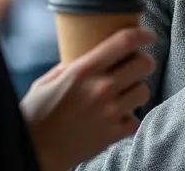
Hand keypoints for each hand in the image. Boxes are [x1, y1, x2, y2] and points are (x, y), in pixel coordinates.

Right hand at [21, 27, 156, 170]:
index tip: (148, 35)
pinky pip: (135, 119)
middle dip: (144, 61)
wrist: (36, 151)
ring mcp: (110, 112)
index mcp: (84, 70)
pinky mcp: (113, 134)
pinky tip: (118, 116)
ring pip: (144, 90)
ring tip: (125, 92)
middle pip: (144, 64)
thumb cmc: (36, 114)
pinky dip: (129, 117)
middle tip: (137, 64)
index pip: (124, 42)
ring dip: (137, 89)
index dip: (142, 34)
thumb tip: (84, 55)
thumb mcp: (46, 81)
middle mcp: (101, 88)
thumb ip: (68, 66)